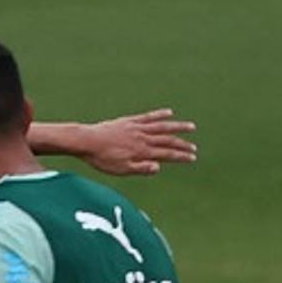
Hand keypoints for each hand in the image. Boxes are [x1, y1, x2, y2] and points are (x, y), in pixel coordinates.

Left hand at [81, 109, 197, 175]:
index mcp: (142, 152)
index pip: (167, 154)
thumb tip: (158, 168)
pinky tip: (169, 112)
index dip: (181, 156)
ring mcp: (137, 127)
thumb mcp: (120, 170)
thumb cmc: (102, 158)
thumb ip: (140, 169)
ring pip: (162, 126)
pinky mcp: (129, 121)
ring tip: (191, 127)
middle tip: (194, 148)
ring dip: (178, 126)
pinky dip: (160, 114)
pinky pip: (148, 116)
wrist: (87, 141)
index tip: (192, 158)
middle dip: (182, 144)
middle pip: (168, 140)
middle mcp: (143, 138)